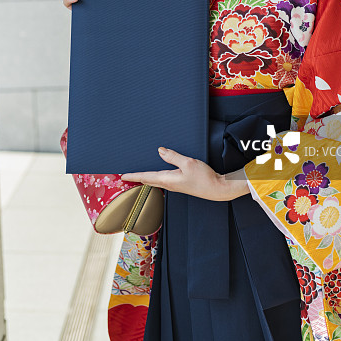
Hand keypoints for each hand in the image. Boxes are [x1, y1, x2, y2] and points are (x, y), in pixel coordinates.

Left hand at [121, 147, 249, 200]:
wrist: (217, 189)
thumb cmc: (204, 178)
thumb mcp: (188, 163)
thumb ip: (173, 156)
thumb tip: (160, 150)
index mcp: (168, 180)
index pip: (146, 177)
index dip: (133, 175)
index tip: (122, 176)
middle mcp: (169, 184)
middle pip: (148, 180)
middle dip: (137, 177)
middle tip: (126, 175)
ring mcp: (175, 185)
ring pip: (156, 180)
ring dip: (146, 177)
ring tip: (138, 174)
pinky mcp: (181, 184)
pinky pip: (164, 180)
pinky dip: (156, 177)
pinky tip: (158, 173)